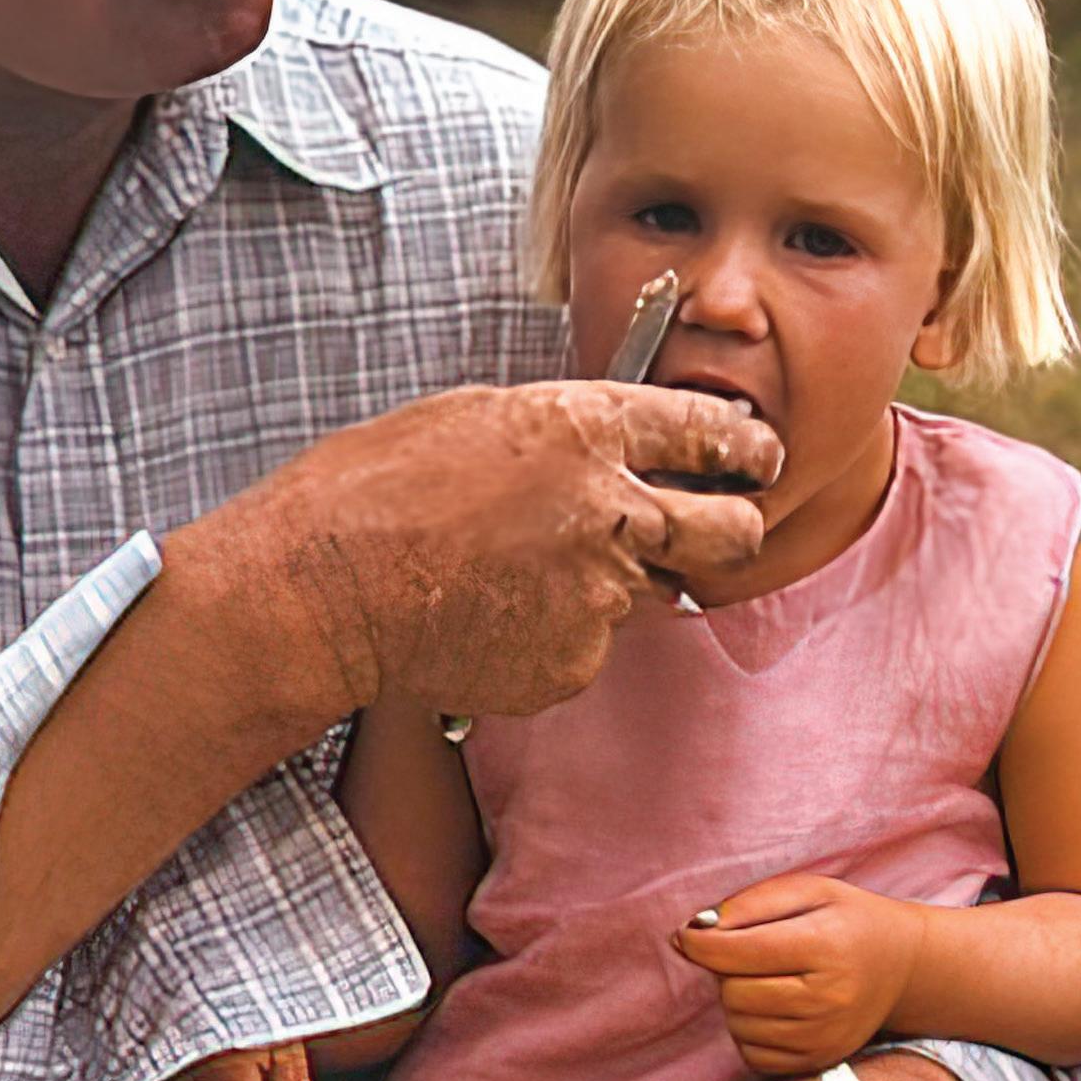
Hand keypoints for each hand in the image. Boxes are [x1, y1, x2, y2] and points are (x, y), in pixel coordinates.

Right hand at [196, 381, 778, 726]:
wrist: (325, 588)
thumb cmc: (376, 488)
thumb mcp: (475, 418)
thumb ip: (562, 432)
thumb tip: (610, 446)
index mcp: (583, 429)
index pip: (707, 430)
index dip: (742, 445)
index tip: (755, 456)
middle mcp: (609, 511)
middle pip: (731, 531)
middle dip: (735, 527)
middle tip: (718, 528)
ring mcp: (596, 596)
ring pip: (643, 592)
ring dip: (605, 584)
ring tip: (514, 575)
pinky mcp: (571, 662)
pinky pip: (586, 647)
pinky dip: (551, 636)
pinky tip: (488, 616)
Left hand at [676, 872, 917, 1074]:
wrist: (902, 966)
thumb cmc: (846, 920)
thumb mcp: (806, 890)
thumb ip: (746, 904)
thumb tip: (689, 933)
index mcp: (825, 946)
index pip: (738, 952)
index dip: (699, 943)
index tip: (687, 934)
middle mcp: (829, 998)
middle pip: (733, 992)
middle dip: (727, 970)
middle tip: (751, 954)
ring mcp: (825, 1036)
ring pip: (739, 1024)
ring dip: (738, 1000)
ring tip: (768, 978)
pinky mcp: (819, 1060)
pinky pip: (752, 1054)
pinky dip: (751, 1031)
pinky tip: (774, 1008)